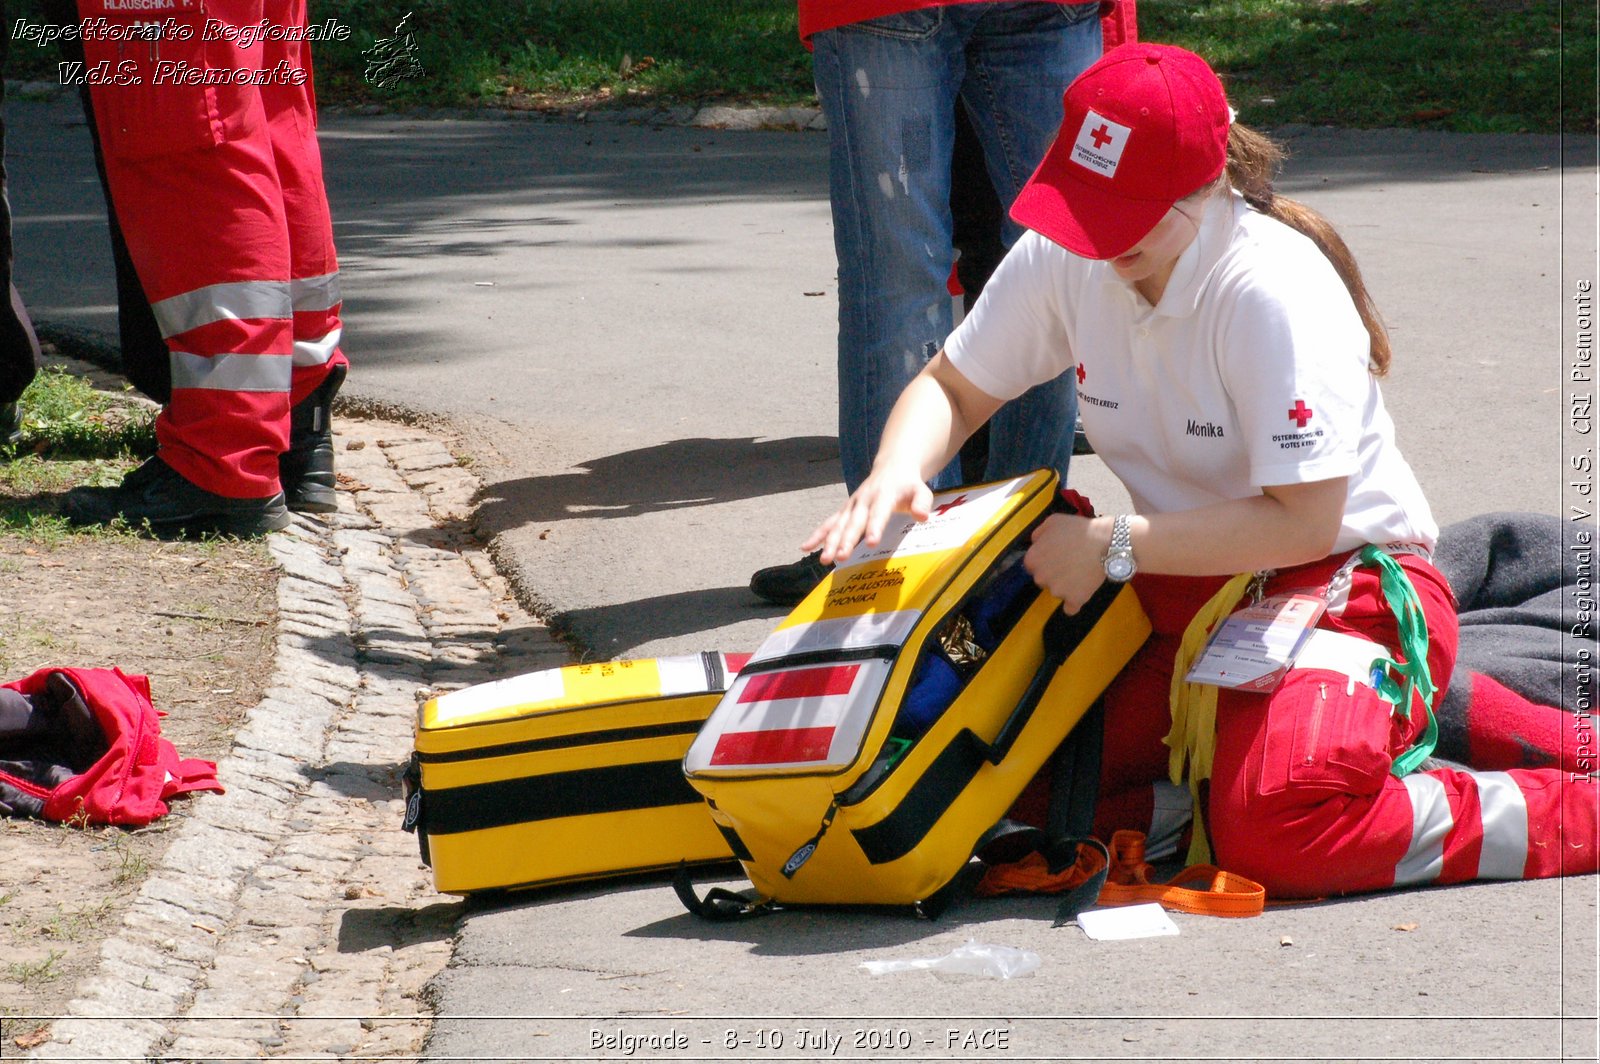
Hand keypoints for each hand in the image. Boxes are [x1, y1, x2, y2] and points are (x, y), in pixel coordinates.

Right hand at [802, 465, 933, 564]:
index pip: (878, 513)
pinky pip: (829, 522)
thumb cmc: (909, 485)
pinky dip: (818, 535)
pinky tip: (806, 547)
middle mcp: (864, 500)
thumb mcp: (922, 490)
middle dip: (847, 540)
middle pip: (854, 522)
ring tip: (824, 559)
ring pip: (839, 524)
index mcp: (884, 495)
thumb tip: (921, 516)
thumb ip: (922, 502)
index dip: (874, 527)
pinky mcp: (845, 510)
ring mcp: (852, 505)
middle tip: (842, 557)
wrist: (892, 467)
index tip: (870, 543)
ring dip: (830, 542)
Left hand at [1023, 513, 1111, 614]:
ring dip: (1066, 585)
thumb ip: (1038, 534)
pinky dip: (1074, 602)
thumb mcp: (1053, 521)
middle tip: (1070, 561)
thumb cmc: (1079, 530)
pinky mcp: (1074, 600)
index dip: (1044, 559)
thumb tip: (1035, 543)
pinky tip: (1080, 591)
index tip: (1056, 555)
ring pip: (1058, 592)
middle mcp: (1041, 578)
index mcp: (1033, 559)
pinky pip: (1070, 608)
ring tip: (1081, 571)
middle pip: (1043, 579)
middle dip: (1053, 573)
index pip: (1032, 565)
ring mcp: (1057, 591)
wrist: (1105, 543)